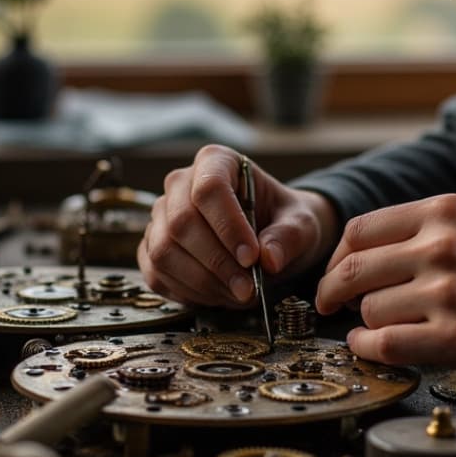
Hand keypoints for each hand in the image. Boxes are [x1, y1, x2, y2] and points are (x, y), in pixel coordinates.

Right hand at [139, 144, 338, 307]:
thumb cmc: (283, 221)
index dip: (228, 226)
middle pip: (181, 222)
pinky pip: (157, 273)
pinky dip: (188, 292)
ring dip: (203, 281)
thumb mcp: (302, 224)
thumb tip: (269, 258)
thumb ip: (289, 237)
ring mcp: (162, 217)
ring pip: (164, 251)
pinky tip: (218, 295)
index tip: (252, 257)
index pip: (209, 188)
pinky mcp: (153, 248)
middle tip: (248, 288)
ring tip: (238, 294)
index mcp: (216, 161)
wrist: (270, 238)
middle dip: (217, 262)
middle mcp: (181, 184)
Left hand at [316, 193, 455, 379]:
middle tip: (331, 308)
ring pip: (369, 310)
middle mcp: (442, 245)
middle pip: (352, 269)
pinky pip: (386, 345)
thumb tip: (365, 256)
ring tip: (380, 331)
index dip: (336, 259)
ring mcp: (450, 292)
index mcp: (444, 211)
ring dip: (365, 326)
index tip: (334, 277)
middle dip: (332, 293)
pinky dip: (368, 351)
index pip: (359, 230)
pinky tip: (372, 350)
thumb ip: (427, 231)